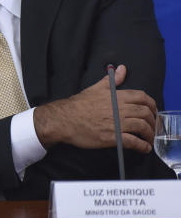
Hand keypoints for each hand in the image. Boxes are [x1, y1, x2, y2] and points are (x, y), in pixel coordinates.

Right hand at [34, 65, 156, 152]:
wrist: (64, 119)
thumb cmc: (78, 104)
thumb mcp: (96, 88)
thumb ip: (111, 79)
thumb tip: (121, 69)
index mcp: (116, 96)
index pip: (143, 97)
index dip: (152, 105)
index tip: (153, 111)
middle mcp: (119, 109)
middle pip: (146, 113)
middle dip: (153, 121)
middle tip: (152, 127)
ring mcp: (116, 123)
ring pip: (142, 127)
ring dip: (150, 134)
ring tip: (149, 138)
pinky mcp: (112, 137)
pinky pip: (133, 142)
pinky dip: (142, 146)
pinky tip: (144, 148)